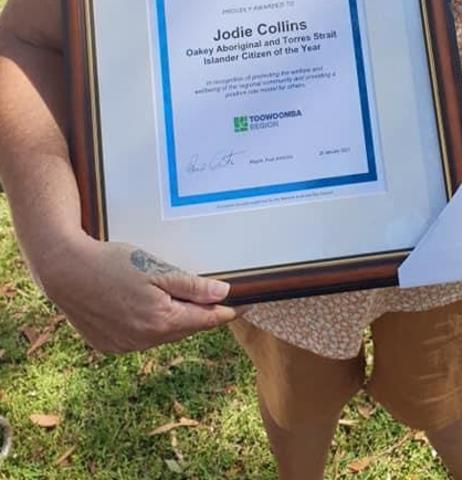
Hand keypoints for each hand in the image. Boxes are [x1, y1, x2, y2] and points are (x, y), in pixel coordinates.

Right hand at [39, 234, 243, 352]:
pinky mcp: (110, 346)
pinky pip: (141, 337)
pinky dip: (151, 324)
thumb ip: (191, 286)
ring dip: (175, 319)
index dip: (229, 312)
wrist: (66, 272)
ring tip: (176, 296)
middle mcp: (145, 340)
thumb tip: (224, 294)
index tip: (248, 305)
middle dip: (201, 313)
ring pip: (164, 334)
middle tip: (215, 295)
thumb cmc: (113, 263)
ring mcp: (126, 346)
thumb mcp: (157, 268)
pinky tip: (144, 305)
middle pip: (186, 328)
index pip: (206, 320)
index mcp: (161, 321)